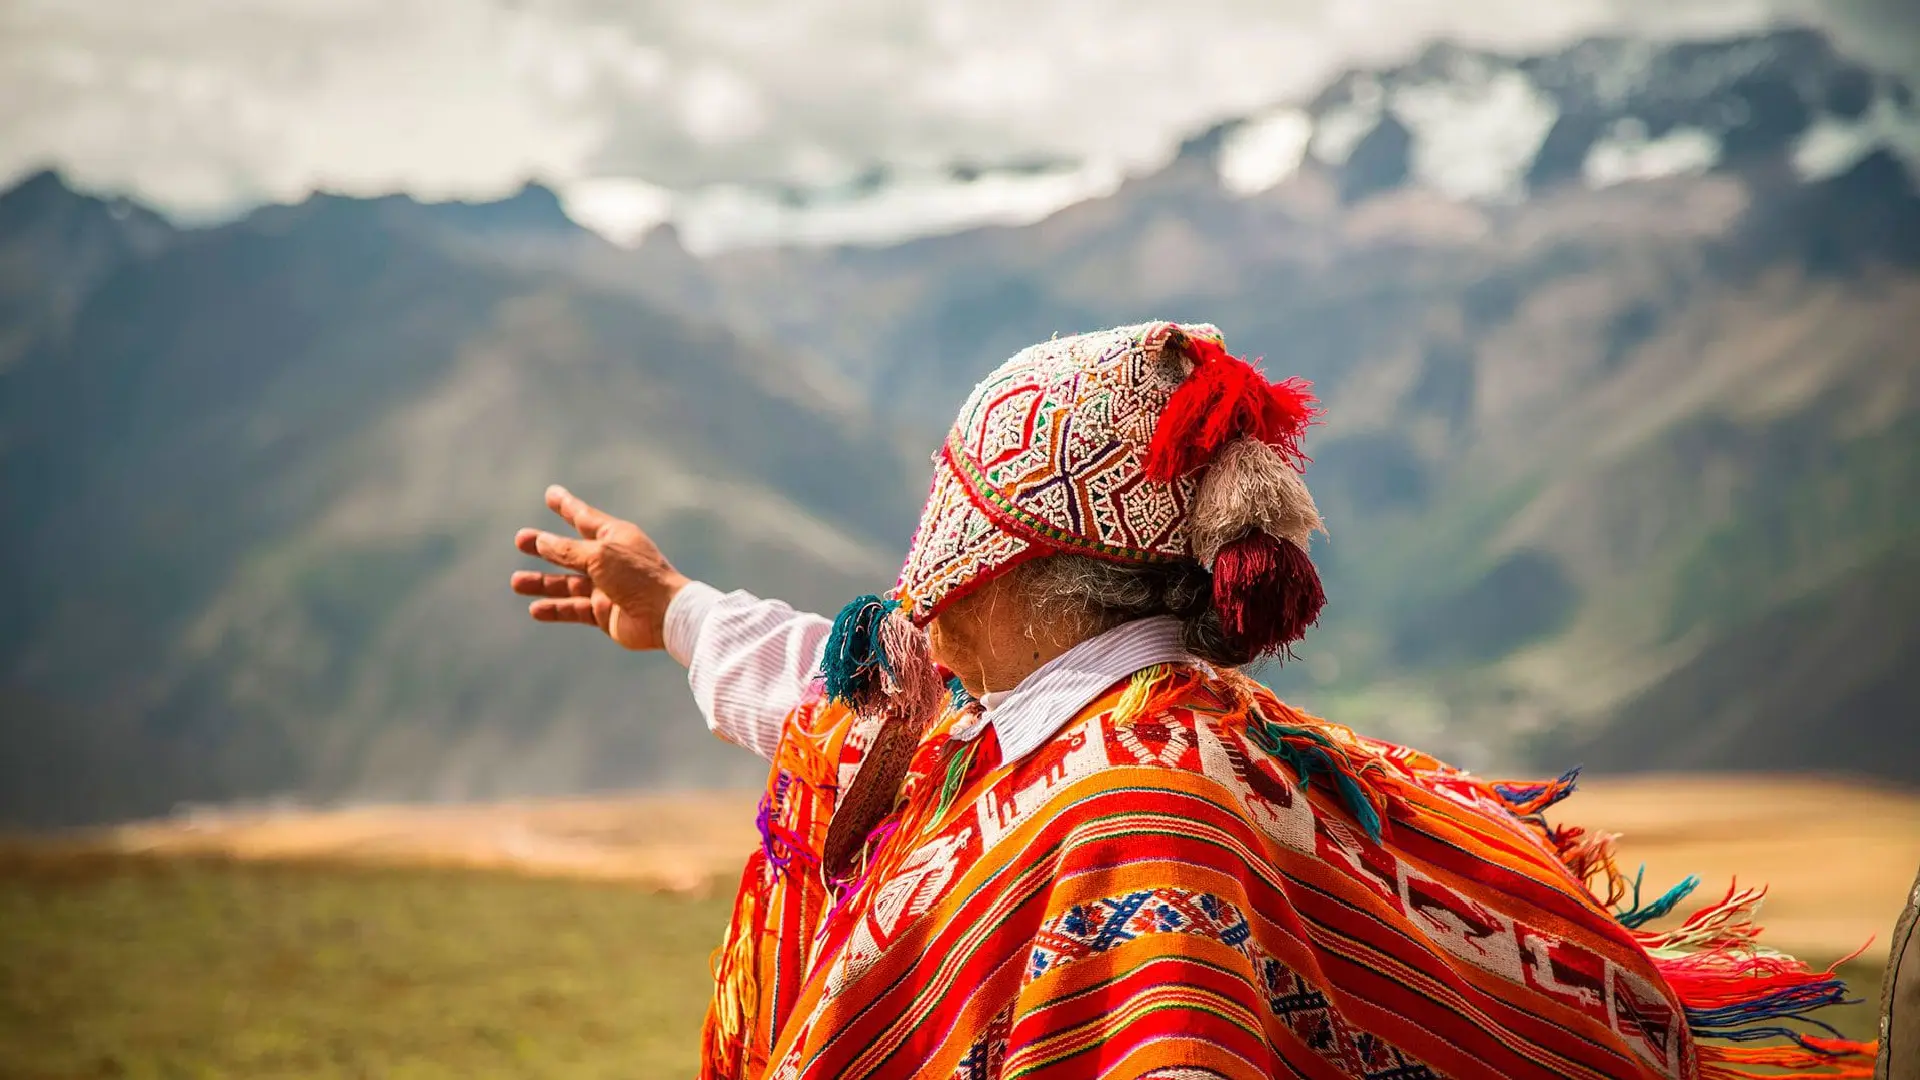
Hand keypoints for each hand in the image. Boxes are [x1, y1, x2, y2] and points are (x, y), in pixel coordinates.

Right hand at [511, 485, 689, 650]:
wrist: (665, 616)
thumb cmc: (637, 577)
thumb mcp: (599, 556)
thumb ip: (567, 550)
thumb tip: (541, 541)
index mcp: (615, 537)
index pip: (584, 518)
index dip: (566, 506)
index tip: (551, 494)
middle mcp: (610, 560)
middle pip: (570, 551)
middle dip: (544, 546)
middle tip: (520, 540)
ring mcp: (607, 588)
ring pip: (567, 584)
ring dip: (542, 583)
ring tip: (516, 582)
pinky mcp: (605, 614)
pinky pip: (574, 609)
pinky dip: (556, 609)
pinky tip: (536, 609)